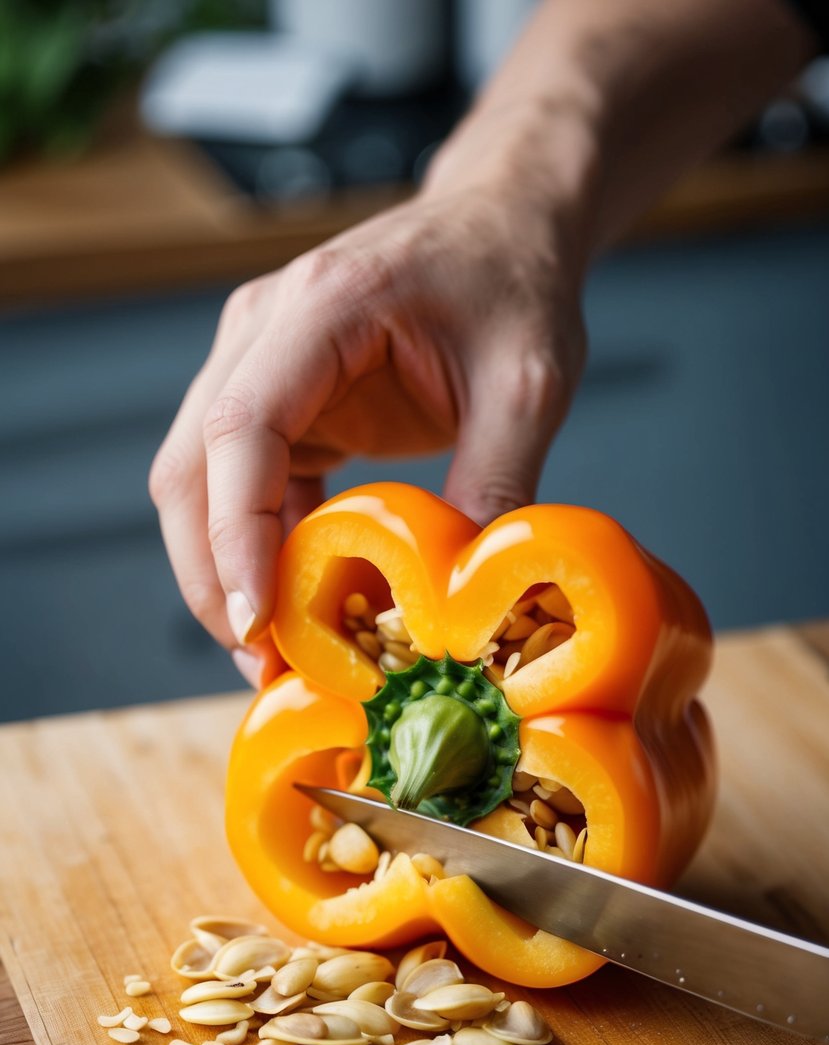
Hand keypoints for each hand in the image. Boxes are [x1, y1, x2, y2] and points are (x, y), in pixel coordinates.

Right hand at [149, 184, 586, 686]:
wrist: (501, 225)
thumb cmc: (513, 281)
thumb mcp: (529, 383)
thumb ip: (498, 482)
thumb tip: (464, 601)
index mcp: (322, 307)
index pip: (240, 429)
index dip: (234, 534)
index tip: (255, 623)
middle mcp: (264, 332)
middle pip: (190, 469)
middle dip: (214, 577)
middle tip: (264, 666)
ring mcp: (260, 365)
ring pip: (200, 486)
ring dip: (227, 573)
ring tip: (280, 655)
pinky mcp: (280, 400)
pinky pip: (245, 488)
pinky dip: (262, 550)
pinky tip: (303, 604)